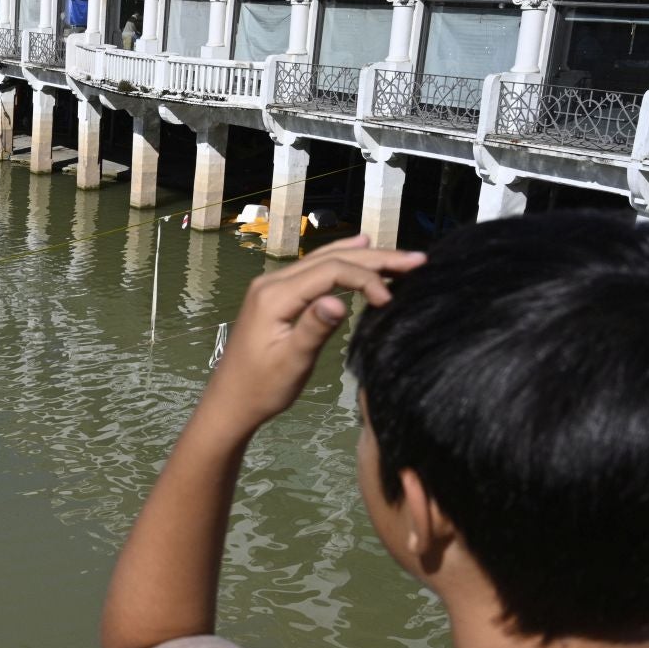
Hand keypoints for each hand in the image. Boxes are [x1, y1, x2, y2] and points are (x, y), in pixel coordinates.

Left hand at [200, 235, 425, 434]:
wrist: (231, 400)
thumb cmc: (261, 388)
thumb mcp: (291, 362)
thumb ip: (313, 329)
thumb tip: (338, 302)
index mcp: (274, 296)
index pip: (330, 271)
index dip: (366, 278)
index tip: (391, 300)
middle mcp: (272, 281)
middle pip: (330, 259)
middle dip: (375, 258)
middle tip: (417, 260)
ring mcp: (273, 285)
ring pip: (324, 260)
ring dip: (363, 256)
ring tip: (399, 255)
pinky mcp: (277, 295)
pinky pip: (314, 269)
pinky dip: (342, 260)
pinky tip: (360, 247)